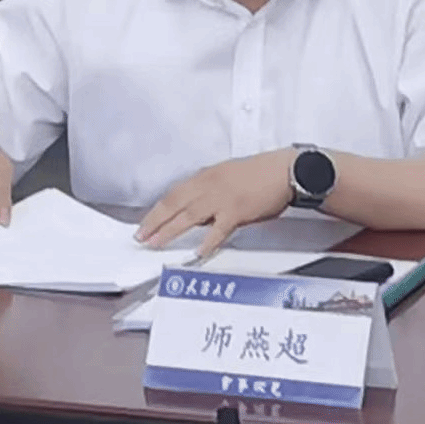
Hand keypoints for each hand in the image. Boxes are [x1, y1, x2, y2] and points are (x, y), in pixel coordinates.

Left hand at [135, 150, 291, 257]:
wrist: (284, 170)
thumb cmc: (260, 173)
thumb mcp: (227, 175)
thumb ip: (210, 192)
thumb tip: (198, 213)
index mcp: (206, 176)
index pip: (174, 194)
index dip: (157, 210)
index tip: (145, 222)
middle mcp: (208, 186)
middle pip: (174, 204)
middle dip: (154, 221)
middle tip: (140, 236)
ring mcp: (221, 199)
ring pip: (188, 217)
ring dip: (169, 231)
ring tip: (155, 244)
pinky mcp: (236, 211)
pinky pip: (217, 231)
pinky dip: (207, 243)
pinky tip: (197, 253)